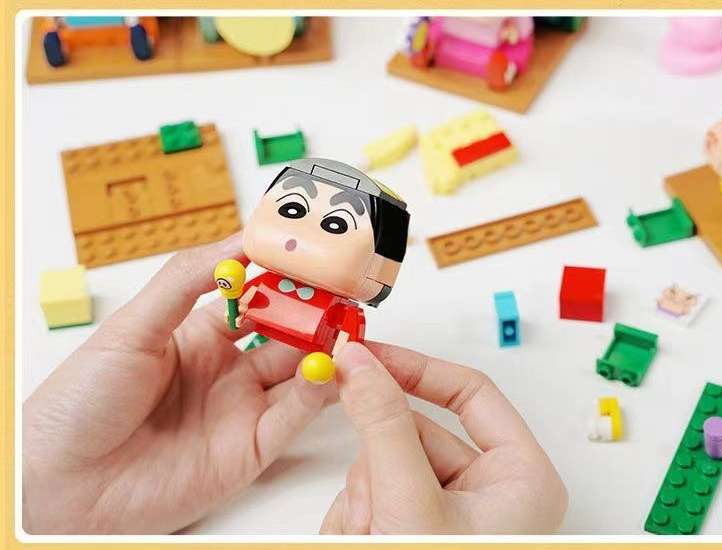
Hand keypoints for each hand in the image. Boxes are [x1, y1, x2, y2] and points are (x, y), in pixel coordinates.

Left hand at [23, 233, 333, 533]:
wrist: (62, 484)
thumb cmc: (80, 403)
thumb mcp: (133, 326)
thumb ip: (186, 281)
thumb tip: (239, 240)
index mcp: (197, 335)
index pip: (256, 297)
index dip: (285, 278)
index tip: (313, 256)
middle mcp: (226, 370)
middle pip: (286, 334)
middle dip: (316, 312)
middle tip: (344, 290)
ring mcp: (241, 408)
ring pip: (300, 372)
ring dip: (328, 348)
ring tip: (349, 325)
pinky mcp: (250, 449)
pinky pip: (293, 415)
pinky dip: (317, 391)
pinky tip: (328, 368)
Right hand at [320, 342, 567, 534]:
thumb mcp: (411, 504)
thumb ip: (383, 425)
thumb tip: (361, 363)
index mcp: (520, 477)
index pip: (469, 393)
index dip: (417, 369)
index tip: (369, 355)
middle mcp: (490, 492)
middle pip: (414, 434)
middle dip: (377, 467)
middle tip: (376, 508)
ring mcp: (450, 514)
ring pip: (383, 465)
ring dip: (361, 500)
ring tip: (370, 540)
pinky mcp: (415, 530)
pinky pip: (371, 497)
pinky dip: (353, 519)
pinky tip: (360, 542)